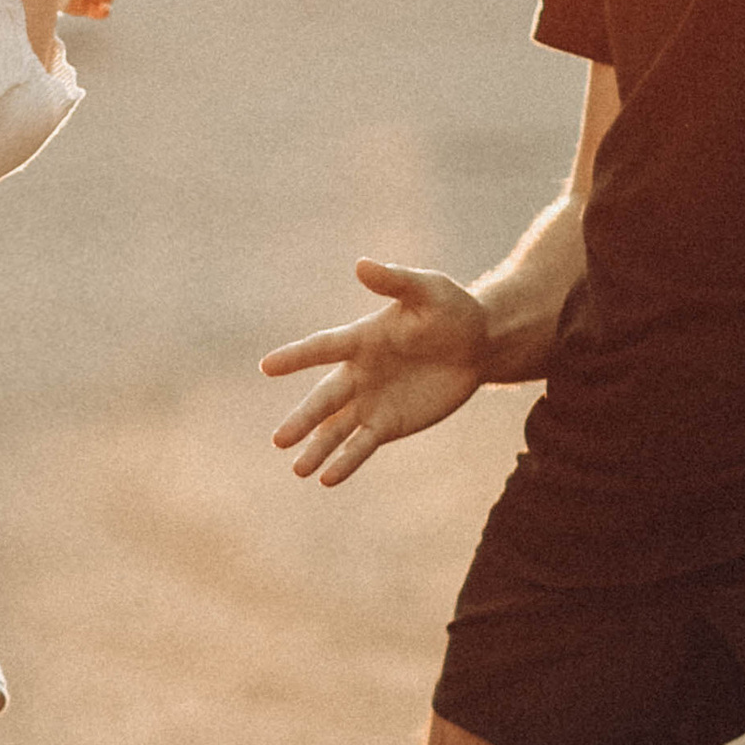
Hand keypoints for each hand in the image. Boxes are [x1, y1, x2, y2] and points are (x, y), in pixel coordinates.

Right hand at [259, 260, 490, 485]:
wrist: (478, 345)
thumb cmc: (451, 310)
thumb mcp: (428, 290)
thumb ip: (395, 280)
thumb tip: (361, 264)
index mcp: (361, 339)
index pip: (323, 349)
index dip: (296, 357)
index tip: (266, 366)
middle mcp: (358, 373)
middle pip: (325, 399)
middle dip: (303, 419)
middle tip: (279, 440)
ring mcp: (370, 401)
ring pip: (337, 428)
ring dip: (317, 447)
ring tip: (298, 468)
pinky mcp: (388, 424)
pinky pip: (362, 445)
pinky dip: (345, 462)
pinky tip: (326, 479)